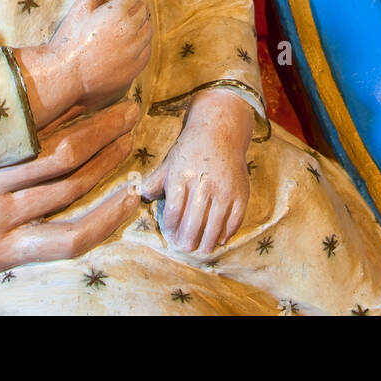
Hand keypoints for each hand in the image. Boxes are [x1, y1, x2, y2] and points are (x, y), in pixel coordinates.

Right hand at [16, 0, 150, 124]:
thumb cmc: (70, 41)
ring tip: (128, 29)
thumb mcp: (78, 11)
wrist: (67, 75)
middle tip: (125, 13)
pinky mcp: (135, 67)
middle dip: (135, 9)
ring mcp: (134, 50)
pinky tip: (130, 46)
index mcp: (117, 12)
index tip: (120, 1)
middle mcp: (130, 30)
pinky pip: (147, 50)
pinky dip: (141, 45)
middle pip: (144, 11)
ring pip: (148, 30)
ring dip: (141, 26)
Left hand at [141, 89, 252, 255]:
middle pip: (192, 225)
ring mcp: (224, 190)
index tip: (170, 235)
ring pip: (213, 228)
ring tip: (200, 250)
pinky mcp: (241, 193)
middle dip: (186, 241)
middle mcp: (203, 185)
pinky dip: (226, 234)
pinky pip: (233, 222)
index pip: (173, 214)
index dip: (170, 229)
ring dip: (206, 244)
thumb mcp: (170, 161)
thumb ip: (155, 181)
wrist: (220, 130)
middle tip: (184, 247)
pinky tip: (219, 239)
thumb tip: (140, 196)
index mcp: (182, 177)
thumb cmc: (191, 148)